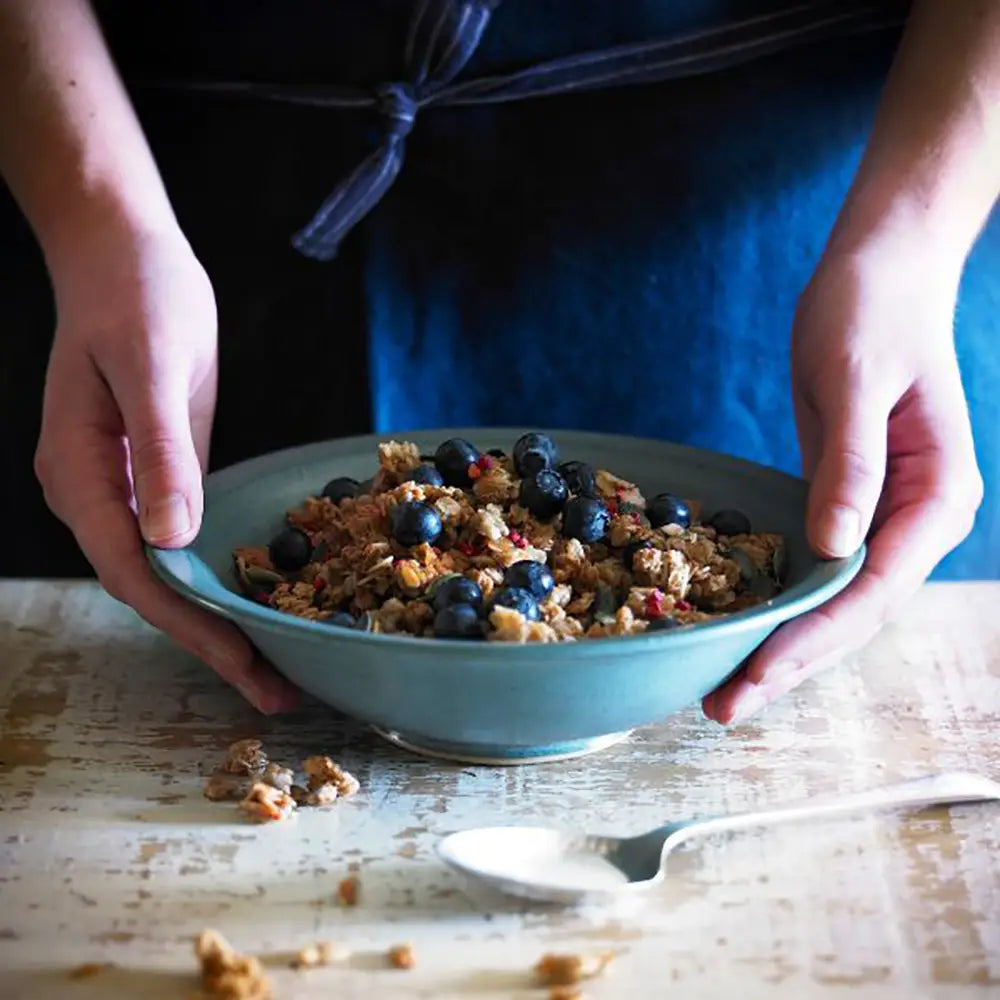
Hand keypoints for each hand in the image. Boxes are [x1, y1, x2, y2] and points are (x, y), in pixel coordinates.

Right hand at [34, 221, 298, 713]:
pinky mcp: (162, 471)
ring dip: (220, 619)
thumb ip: (162, 449)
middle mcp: (100, 493)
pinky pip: (186, 539)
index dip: (190, 624)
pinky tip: (259, 600)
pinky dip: (222, 576)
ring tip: (278, 664)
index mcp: (80, 475)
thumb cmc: (133, 293)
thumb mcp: (151, 363)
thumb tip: (174, 536)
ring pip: (170, 572)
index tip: (246, 662)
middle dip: (213, 641)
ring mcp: (130, 486)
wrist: (124, 250)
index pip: (135, 574)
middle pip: (152, 589)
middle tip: (279, 690)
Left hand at [704, 238, 982, 723]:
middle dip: (791, 660)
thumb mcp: (856, 378)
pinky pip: (815, 567)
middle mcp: (916, 517)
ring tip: (723, 687)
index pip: (874, 587)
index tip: (756, 672)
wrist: (876, 273)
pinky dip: (779, 601)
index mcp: (937, 494)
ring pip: (833, 599)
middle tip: (724, 707)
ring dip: (782, 643)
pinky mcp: (845, 501)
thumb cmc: (872, 311)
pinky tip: (739, 625)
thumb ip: (849, 463)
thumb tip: (834, 547)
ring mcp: (881, 514)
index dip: (813, 636)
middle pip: (854, 611)